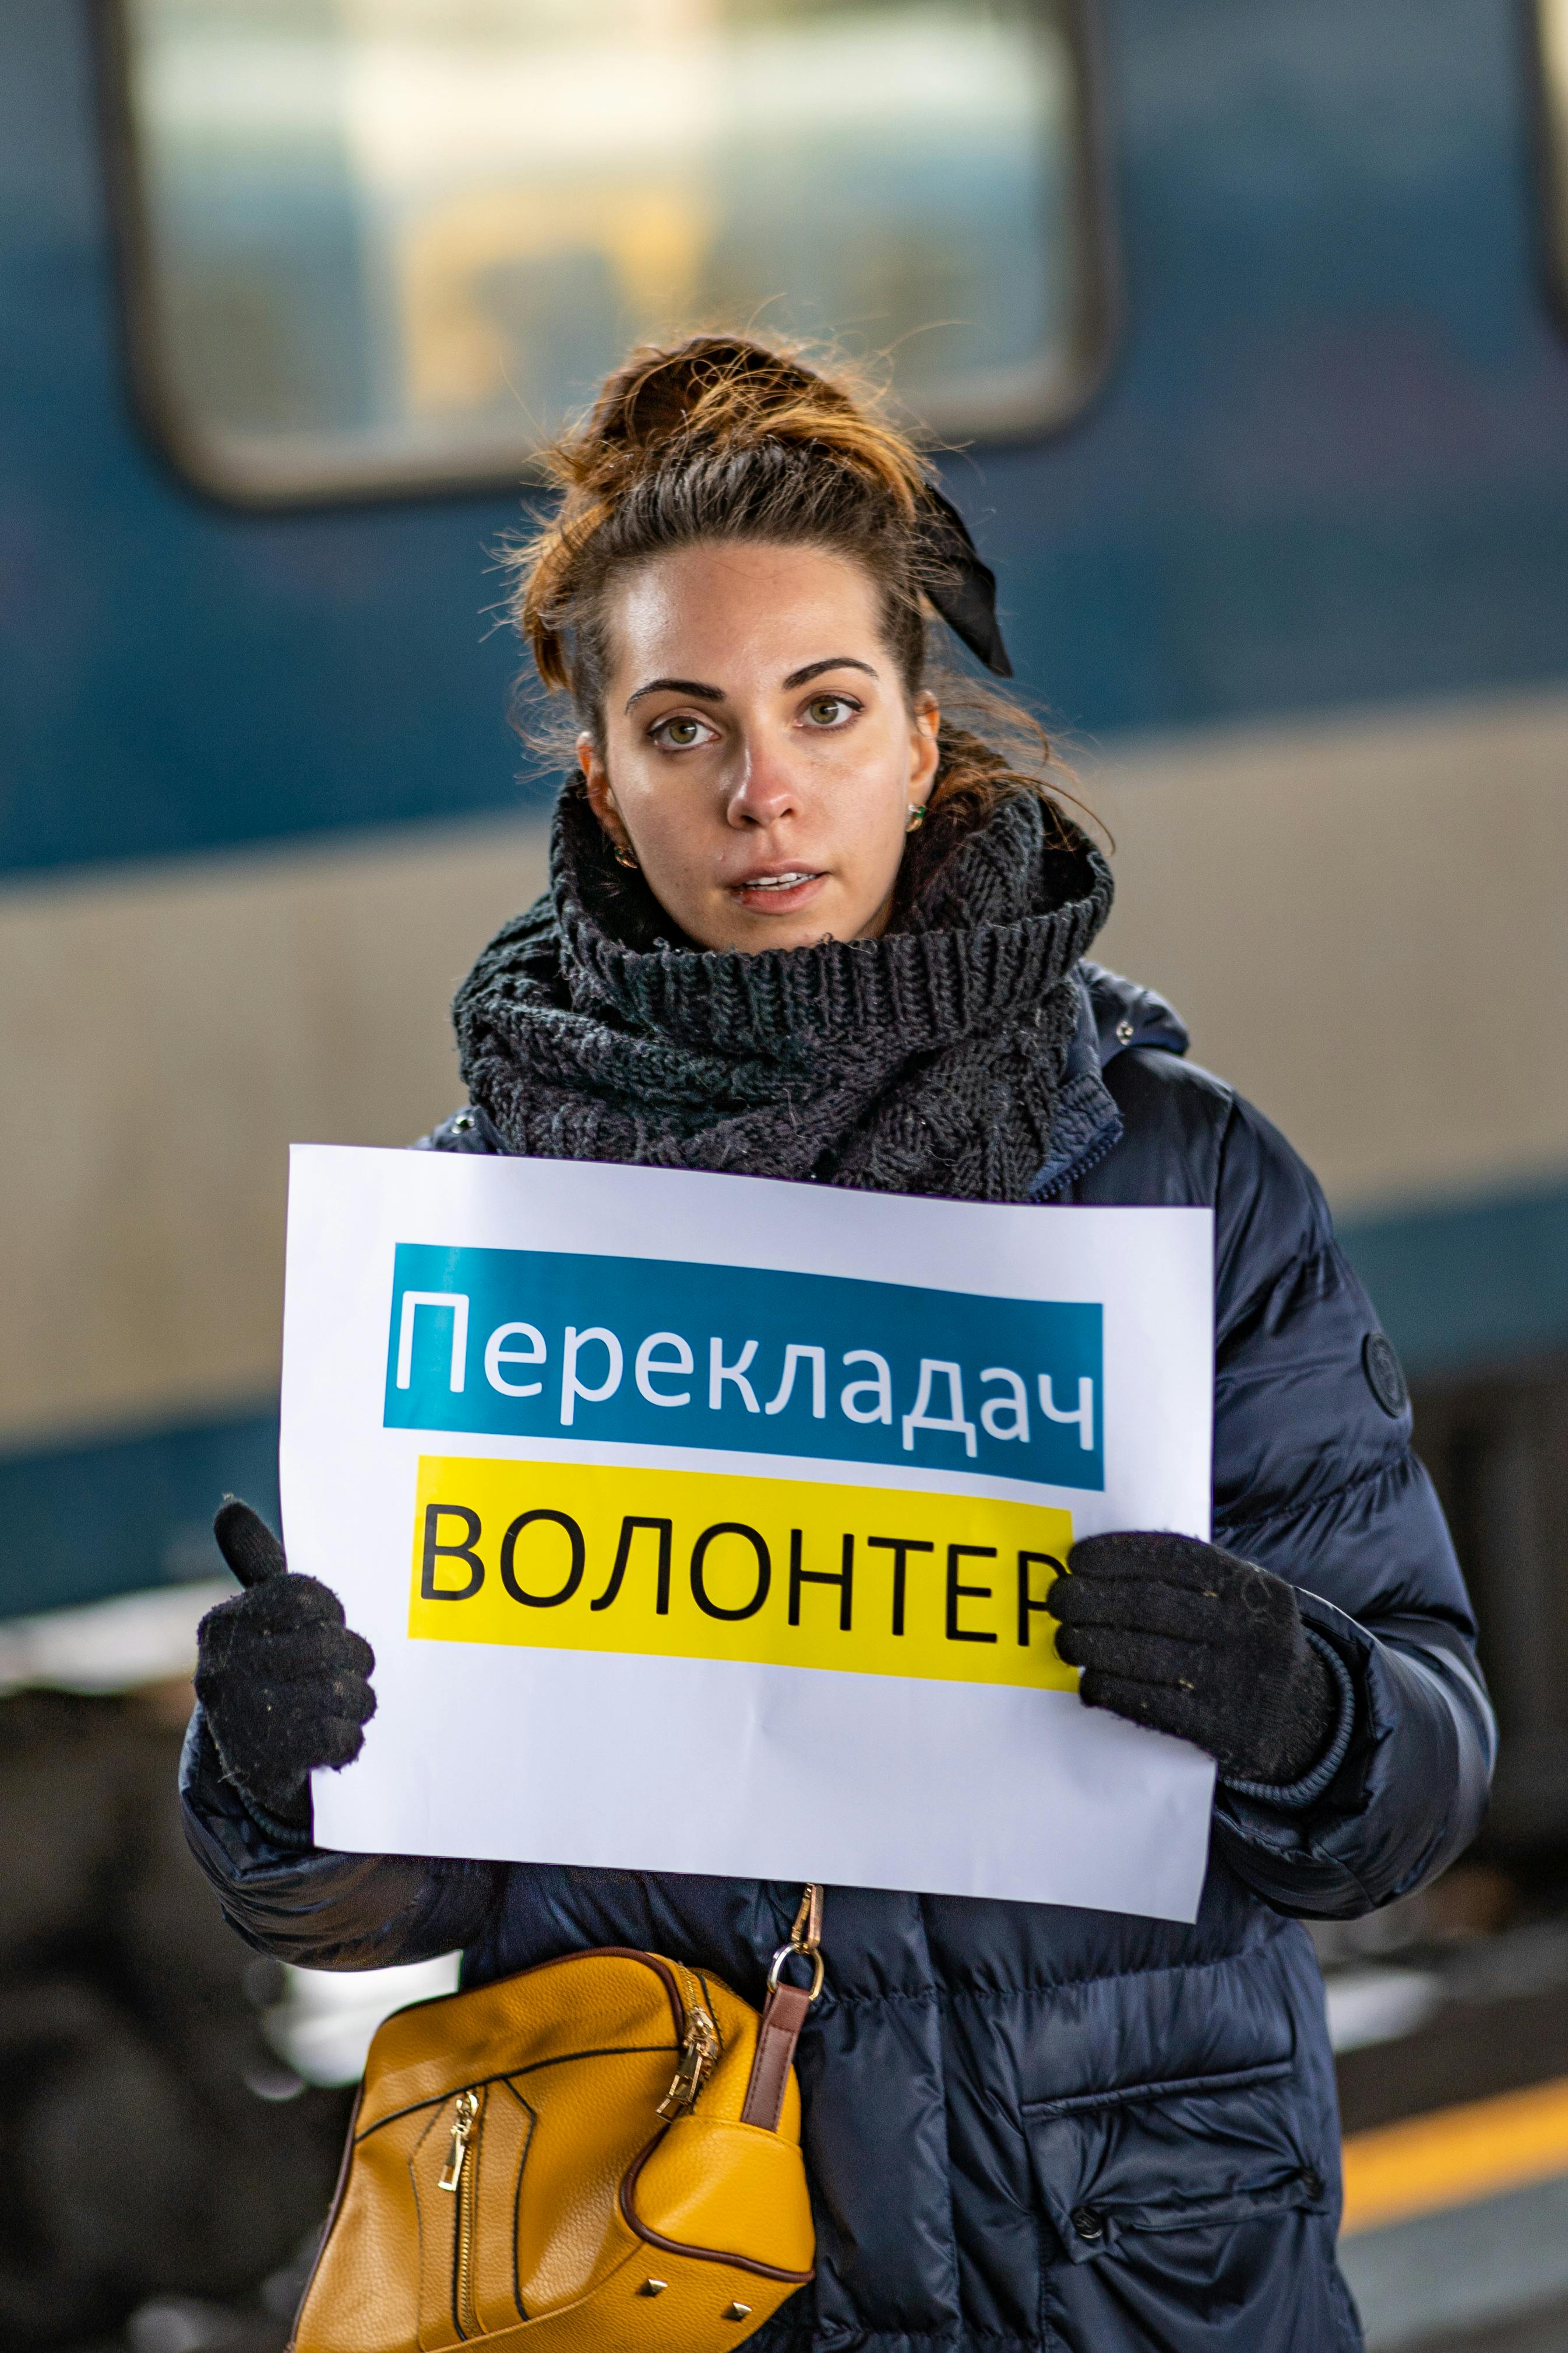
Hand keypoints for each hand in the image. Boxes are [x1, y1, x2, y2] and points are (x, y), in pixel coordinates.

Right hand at [195, 1499, 376, 1827]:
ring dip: (359, 1701)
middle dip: (355, 1659)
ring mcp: (241, 1719)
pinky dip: (348, 1739)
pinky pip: (337, 1739)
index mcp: (224, 1624)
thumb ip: (258, 1563)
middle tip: (353, 1669)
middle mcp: (223, 1668)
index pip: (306, 1596)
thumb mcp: (262, 1614)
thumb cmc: (272, 1667)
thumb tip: (229, 1508)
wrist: (253, 1759)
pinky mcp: (265, 1764)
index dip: (333, 1611)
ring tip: (350, 1704)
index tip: (331, 1623)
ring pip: (340, 1693)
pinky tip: (337, 1738)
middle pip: (330, 1646)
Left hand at [1048, 1531, 1337, 1787]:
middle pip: (1151, 1605)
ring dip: (1092, 1646)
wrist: (1307, 1718)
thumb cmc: (1248, 1643)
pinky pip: (1153, 1705)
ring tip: (1065, 1641)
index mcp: (1253, 1586)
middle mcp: (1250, 1629)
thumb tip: (1099, 1567)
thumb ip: (1191, 1581)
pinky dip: (1112, 1690)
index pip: (1176, 1557)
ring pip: (1146, 1656)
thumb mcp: (1243, 1600)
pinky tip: (1090, 1683)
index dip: (1118, 1554)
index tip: (1076, 1558)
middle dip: (1092, 1600)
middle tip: (1058, 1599)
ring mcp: (1239, 1681)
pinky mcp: (1224, 1729)